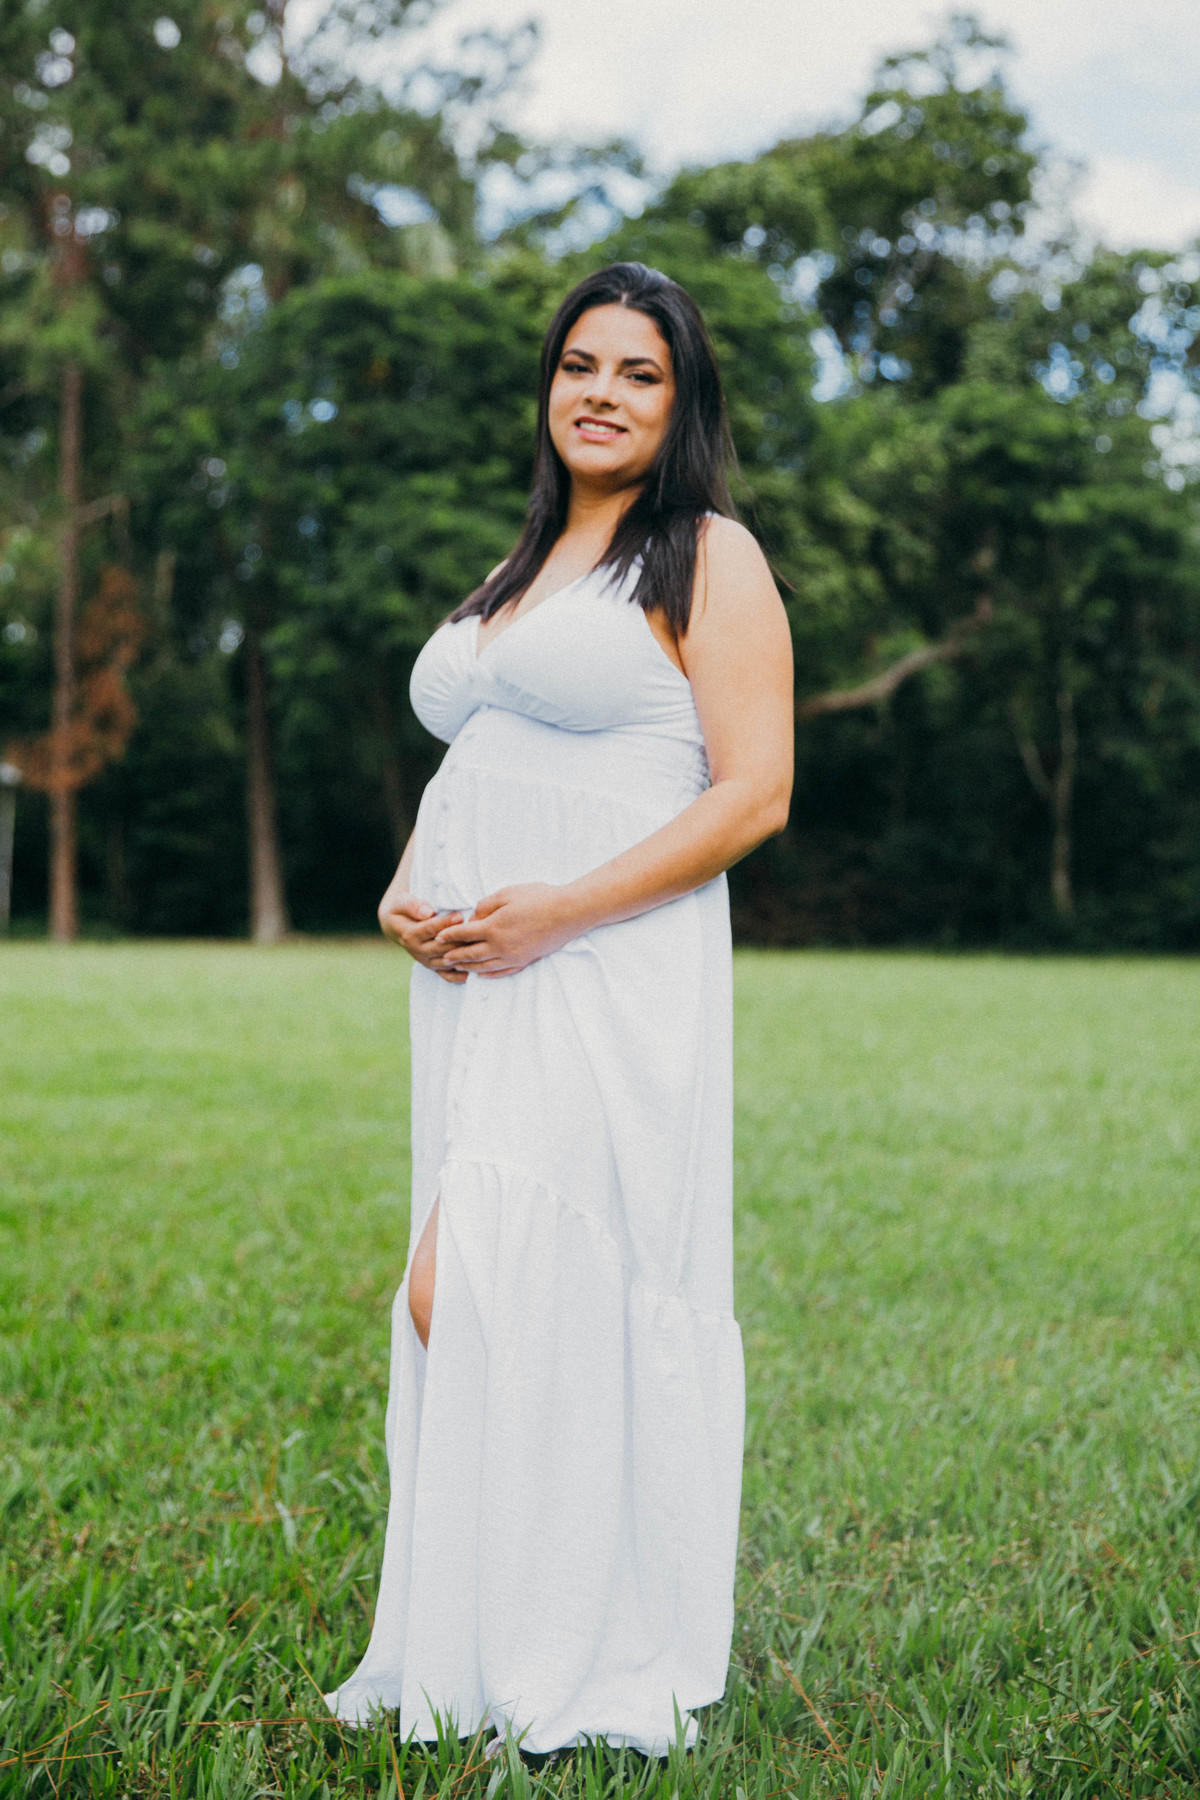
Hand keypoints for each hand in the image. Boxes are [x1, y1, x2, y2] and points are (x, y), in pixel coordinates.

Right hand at [378, 890, 466, 983]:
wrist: (397, 925)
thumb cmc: (402, 909)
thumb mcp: (401, 902)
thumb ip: (412, 905)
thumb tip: (427, 912)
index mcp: (410, 935)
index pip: (429, 929)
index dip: (444, 923)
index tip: (459, 915)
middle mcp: (418, 951)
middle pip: (441, 948)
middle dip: (457, 939)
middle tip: (474, 930)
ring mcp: (427, 962)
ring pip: (447, 962)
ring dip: (462, 956)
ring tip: (479, 946)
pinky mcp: (434, 968)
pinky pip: (448, 976)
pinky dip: (461, 975)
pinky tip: (475, 970)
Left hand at [432, 883, 579, 976]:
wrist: (569, 912)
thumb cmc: (539, 898)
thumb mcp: (507, 893)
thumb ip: (486, 905)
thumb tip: (473, 918)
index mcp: (493, 927)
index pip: (464, 934)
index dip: (449, 936)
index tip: (438, 937)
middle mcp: (500, 946)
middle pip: (470, 954)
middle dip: (454, 955)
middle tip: (442, 957)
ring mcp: (513, 956)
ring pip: (484, 966)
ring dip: (468, 967)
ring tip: (457, 967)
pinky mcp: (525, 961)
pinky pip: (502, 972)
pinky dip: (488, 974)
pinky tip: (481, 974)